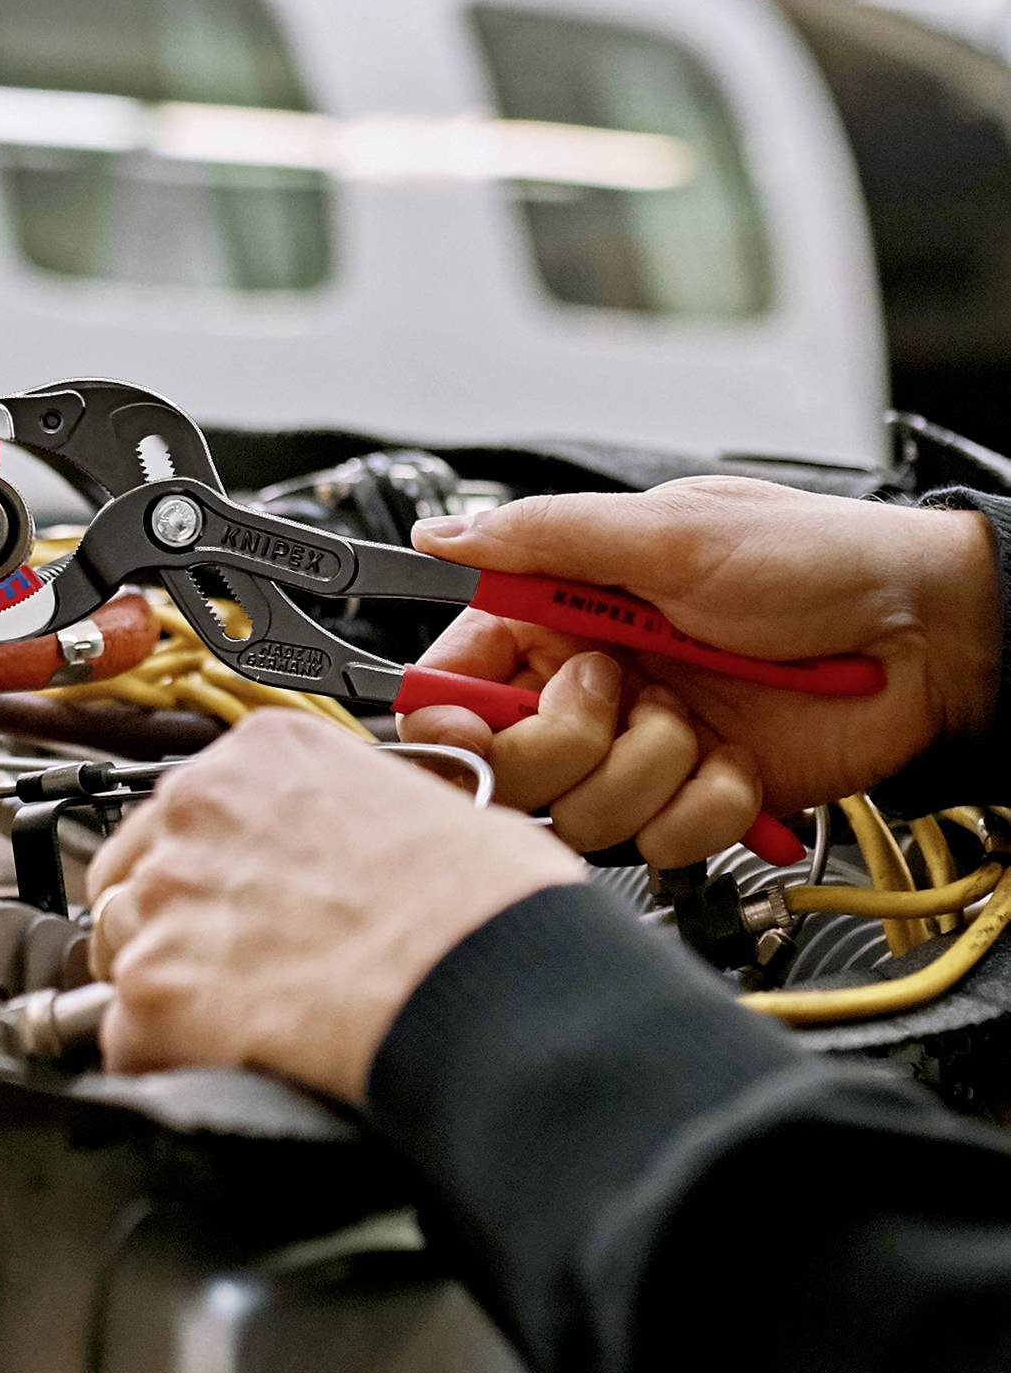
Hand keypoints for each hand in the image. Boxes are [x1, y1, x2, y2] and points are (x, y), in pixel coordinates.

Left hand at [88, 711, 581, 1102]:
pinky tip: (225, 1070)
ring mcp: (166, 897)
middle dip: (176, 924)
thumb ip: (350, 817)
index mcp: (261, 754)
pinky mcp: (156, 990)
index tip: (233, 902)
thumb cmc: (486, 909)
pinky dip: (164, 1061)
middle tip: (236, 972)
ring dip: (165, 990)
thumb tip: (361, 859)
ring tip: (238, 1027)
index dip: (211, 867)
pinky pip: (126, 1038)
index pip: (190, 807)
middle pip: (139, 873)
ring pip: (122, 950)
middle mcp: (195, 809)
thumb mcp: (423, 805)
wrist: (491, 988)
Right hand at [400, 480, 1000, 862]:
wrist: (929, 638)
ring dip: (648, 771)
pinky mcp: (699, 799)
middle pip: (508, 764)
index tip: (469, 728)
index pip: (458, 678)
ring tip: (700, 722)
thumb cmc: (814, 562)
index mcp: (562, 613)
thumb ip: (545, 536)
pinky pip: (663, 842)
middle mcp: (592, 686)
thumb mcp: (669, 531)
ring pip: (582, 813)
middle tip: (619, 694)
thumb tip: (442, 533)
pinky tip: (740, 762)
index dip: (449, 715)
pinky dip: (708, 806)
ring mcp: (643, 748)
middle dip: (562, 744)